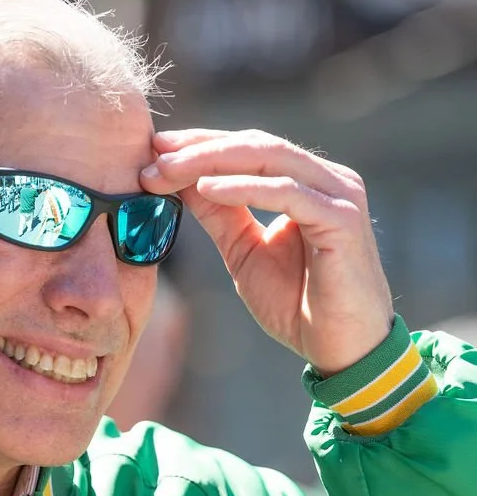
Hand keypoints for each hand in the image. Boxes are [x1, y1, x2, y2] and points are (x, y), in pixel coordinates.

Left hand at [140, 128, 393, 374]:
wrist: (341, 351)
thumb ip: (219, 214)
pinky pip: (286, 193)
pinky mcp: (342, 220)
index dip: (201, 144)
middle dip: (200, 147)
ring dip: (212, 161)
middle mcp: (328, 180)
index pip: (250, 148)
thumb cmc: (299, 305)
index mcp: (308, 183)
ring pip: (270, 159)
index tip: (154, 148)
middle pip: (257, 145)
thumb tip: (179, 180)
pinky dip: (243, 188)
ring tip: (168, 170)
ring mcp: (339, 196)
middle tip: (154, 154)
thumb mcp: (244, 251)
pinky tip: (206, 190)